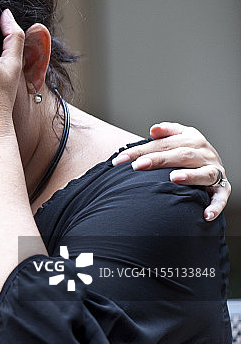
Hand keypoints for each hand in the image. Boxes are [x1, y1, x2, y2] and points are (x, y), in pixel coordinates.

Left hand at [112, 122, 230, 220]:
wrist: (213, 163)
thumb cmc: (187, 152)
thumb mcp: (178, 137)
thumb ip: (167, 132)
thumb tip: (154, 129)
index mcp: (192, 139)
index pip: (163, 144)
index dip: (141, 150)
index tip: (120, 159)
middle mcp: (205, 153)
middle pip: (181, 155)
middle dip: (158, 160)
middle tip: (137, 166)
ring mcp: (215, 171)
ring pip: (204, 173)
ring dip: (190, 176)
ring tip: (174, 178)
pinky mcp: (223, 188)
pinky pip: (221, 197)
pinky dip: (215, 206)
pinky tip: (205, 215)